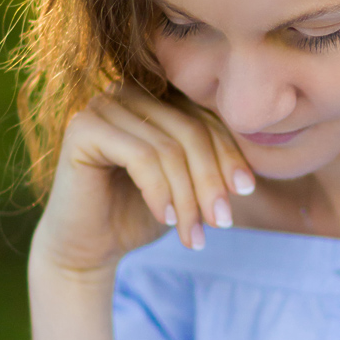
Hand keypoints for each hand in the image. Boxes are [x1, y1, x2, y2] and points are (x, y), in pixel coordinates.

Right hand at [30, 86, 254, 277]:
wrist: (88, 248)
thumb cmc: (140, 214)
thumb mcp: (187, 186)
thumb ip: (213, 161)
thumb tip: (256, 163)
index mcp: (156, 97)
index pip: (206, 118)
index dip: (230, 154)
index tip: (246, 192)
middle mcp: (128, 92)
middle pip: (191, 130)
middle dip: (211, 180)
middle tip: (222, 222)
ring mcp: (102, 106)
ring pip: (169, 148)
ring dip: (189, 197)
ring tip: (195, 235)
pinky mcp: (83, 128)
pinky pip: (141, 157)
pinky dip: (161, 192)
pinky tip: (167, 220)